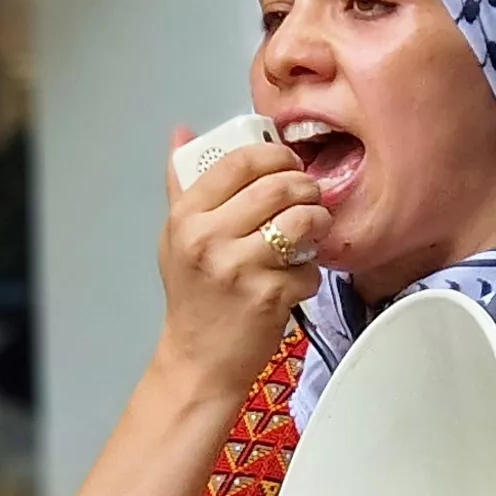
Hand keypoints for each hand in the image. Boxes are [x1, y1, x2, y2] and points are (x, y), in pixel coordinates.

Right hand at [151, 130, 328, 395]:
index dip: (275, 154)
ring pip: (301, 221)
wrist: (198, 360)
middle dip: (305, 187)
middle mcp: (208, 239)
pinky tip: (296, 280)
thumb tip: (182, 135)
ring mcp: (239, 268)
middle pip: (278, 186)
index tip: (288, 163)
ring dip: (318, 222)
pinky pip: (310, 267)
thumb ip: (182, 185)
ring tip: (313, 230)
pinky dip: (311, 273)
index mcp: (187, 217)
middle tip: (310, 197)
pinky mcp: (268, 297)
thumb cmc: (193, 298)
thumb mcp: (176, 237)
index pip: (239, 162)